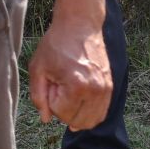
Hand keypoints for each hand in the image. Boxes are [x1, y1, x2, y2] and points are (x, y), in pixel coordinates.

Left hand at [28, 16, 112, 130]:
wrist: (79, 26)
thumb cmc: (56, 44)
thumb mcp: (38, 68)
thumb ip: (38, 96)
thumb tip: (45, 119)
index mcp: (77, 86)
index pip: (62, 114)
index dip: (51, 101)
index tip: (51, 83)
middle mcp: (96, 91)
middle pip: (78, 122)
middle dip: (64, 111)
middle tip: (59, 89)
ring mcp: (106, 90)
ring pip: (92, 121)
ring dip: (77, 114)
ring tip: (69, 92)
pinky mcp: (111, 88)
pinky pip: (101, 113)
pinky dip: (89, 113)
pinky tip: (79, 100)